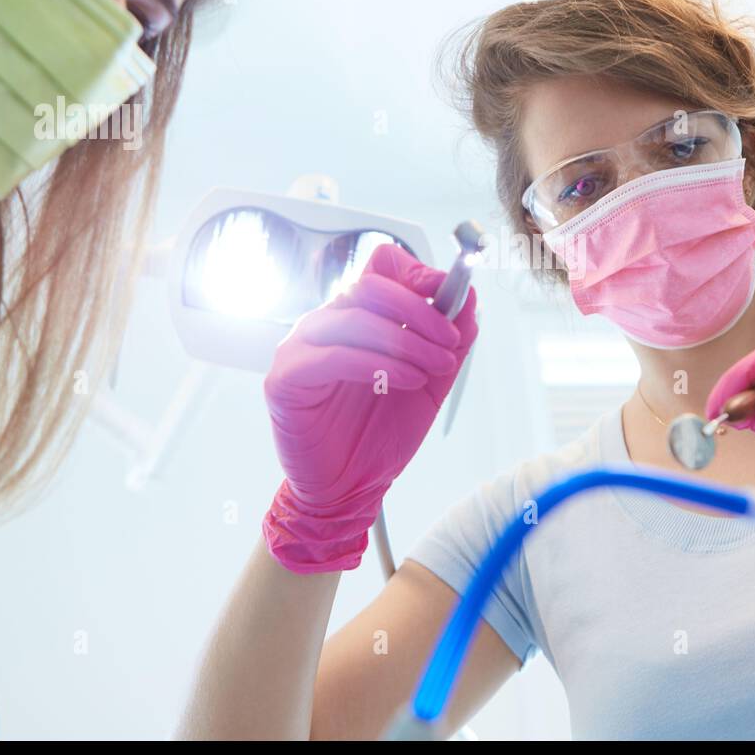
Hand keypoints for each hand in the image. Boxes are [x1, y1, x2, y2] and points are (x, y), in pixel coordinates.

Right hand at [262, 244, 477, 572]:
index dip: (419, 271)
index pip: (382, 266)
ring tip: (435, 368)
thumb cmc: (380, 434)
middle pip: (371, 284)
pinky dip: (378, 364)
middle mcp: (327, 322)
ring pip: (355, 317)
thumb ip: (450, 341)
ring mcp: (301, 346)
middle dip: (420, 310)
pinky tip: (406, 381)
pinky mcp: (285, 378)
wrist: (348, 488)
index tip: (452, 291)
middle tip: (450, 342)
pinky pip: (333, 355)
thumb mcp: (431, 382)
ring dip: (407, 341)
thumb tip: (469, 298)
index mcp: (359, 315)